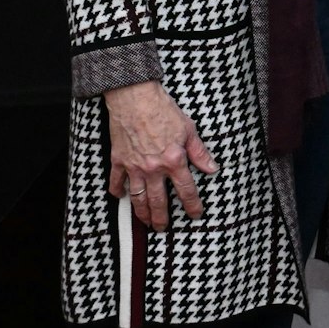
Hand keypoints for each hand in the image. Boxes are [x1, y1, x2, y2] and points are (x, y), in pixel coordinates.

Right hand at [104, 80, 217, 230]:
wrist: (135, 98)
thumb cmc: (164, 110)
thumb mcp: (189, 129)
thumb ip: (199, 152)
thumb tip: (212, 169)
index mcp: (174, 160)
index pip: (186, 190)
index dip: (192, 205)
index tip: (196, 214)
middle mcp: (154, 168)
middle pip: (159, 201)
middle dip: (162, 218)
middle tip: (163, 228)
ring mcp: (134, 166)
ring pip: (138, 197)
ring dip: (141, 212)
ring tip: (145, 222)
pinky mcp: (118, 160)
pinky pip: (116, 181)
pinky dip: (117, 191)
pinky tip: (120, 197)